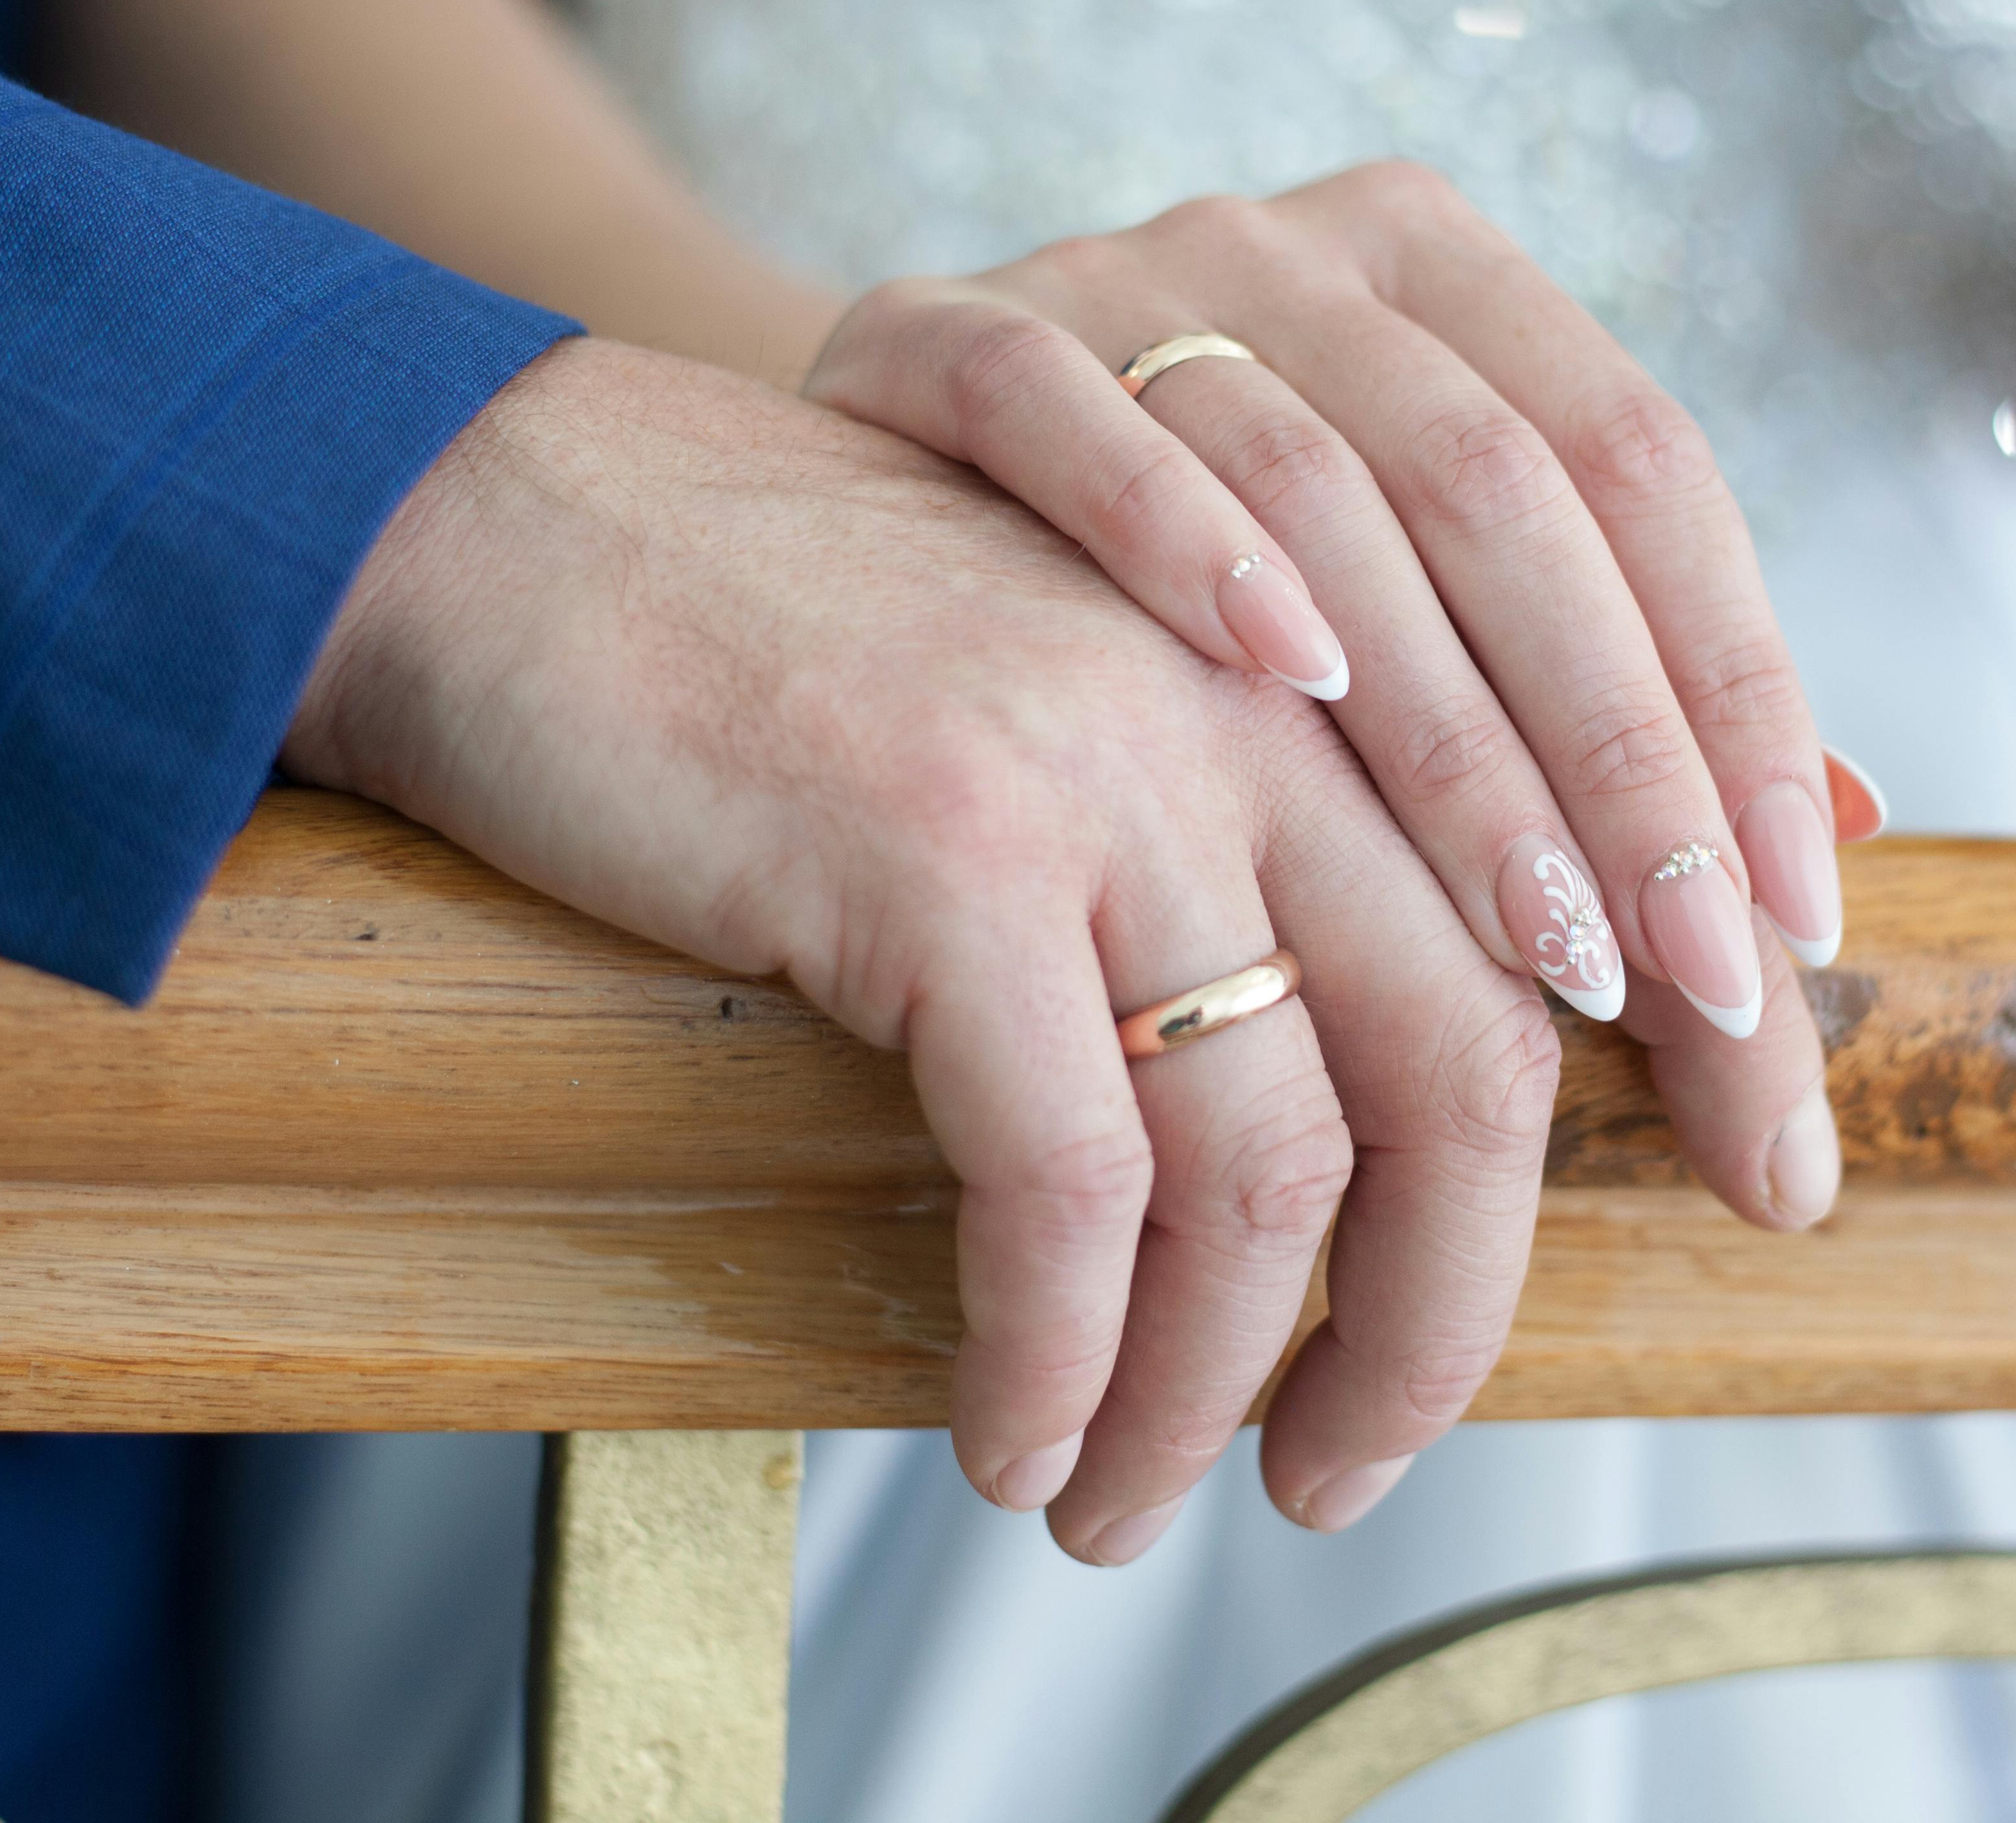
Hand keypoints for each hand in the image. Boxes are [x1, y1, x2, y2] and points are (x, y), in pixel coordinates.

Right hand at [284, 339, 1562, 1559]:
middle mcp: (1258, 701)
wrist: (510, 513)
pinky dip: (1052, 1354)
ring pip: (1258, 1171)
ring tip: (1110, 1502)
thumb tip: (1302, 1165)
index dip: (1493, 1224)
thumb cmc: (772, 649)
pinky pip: (1061, 1185)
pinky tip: (1004, 1431)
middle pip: (1458, 1082)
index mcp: (1315, 669)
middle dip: (1418, 1337)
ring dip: (1193, 1392)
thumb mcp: (1060, 723)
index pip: (1505, 984)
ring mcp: (1105, 774)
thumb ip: (1209, 867)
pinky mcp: (944, 849)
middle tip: (1319, 1481)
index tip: (1404, 1377)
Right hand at [803, 163, 1846, 1233]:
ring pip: (1339, 483)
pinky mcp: (915, 335)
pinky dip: (1180, 530)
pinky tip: (1277, 688)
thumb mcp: (1318, 637)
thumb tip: (1834, 829)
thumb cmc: (1041, 628)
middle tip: (1701, 1020)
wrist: (667, 545)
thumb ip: (1554, 697)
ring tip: (1537, 972)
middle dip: (1634, 780)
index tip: (1792, 948)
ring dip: (1461, 747)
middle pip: (1524, 499)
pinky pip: (1064, 404)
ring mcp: (1100, 271)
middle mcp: (1282, 245)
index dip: (1738, 709)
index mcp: (1420, 273)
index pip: (1643, 477)